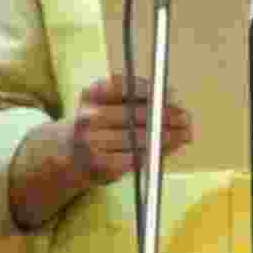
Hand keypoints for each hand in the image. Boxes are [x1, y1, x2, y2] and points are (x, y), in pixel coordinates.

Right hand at [69, 74, 191, 185]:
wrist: (67, 153)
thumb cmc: (95, 124)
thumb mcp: (103, 101)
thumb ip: (132, 97)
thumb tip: (170, 95)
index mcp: (89, 95)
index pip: (122, 87)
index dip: (150, 90)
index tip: (172, 94)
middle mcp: (88, 118)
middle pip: (133, 114)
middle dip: (164, 116)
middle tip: (185, 117)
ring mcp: (93, 143)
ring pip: (138, 138)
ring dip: (166, 137)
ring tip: (184, 135)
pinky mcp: (101, 166)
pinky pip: (135, 158)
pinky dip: (155, 152)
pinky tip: (166, 148)